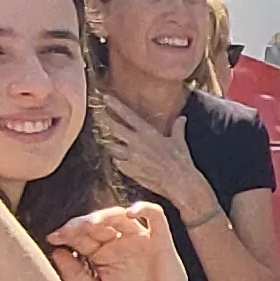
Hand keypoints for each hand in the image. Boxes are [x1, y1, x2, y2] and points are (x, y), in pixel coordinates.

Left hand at [50, 203, 207, 280]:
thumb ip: (75, 276)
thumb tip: (55, 252)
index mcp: (103, 257)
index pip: (81, 237)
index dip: (66, 234)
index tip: (53, 238)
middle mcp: (120, 245)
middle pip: (97, 224)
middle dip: (80, 224)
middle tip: (68, 231)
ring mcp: (140, 240)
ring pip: (119, 216)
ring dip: (103, 215)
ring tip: (91, 224)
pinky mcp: (160, 240)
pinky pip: (155, 215)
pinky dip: (143, 208)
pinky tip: (128, 213)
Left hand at [94, 102, 210, 212]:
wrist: (178, 182)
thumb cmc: (180, 161)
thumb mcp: (179, 141)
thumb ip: (177, 128)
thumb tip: (182, 118)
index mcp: (147, 132)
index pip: (128, 115)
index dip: (115, 105)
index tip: (106, 98)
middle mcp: (136, 142)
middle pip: (113, 128)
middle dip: (104, 119)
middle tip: (97, 114)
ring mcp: (131, 156)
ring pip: (112, 146)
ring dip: (109, 142)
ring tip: (107, 140)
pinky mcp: (129, 170)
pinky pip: (117, 162)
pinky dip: (117, 160)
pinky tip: (119, 160)